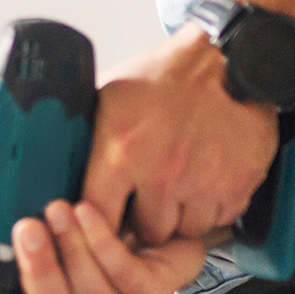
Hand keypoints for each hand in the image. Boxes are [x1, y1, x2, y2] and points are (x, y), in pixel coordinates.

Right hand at [5, 200, 212, 293]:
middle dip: (41, 269)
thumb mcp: (73, 248)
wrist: (170, 235)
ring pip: (94, 293)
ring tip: (57, 211)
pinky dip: (101, 242)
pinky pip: (125, 272)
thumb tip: (16, 238)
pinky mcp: (157, 293)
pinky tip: (87, 213)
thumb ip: (49, 253)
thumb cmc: (116, 244)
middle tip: (29, 230)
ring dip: (71, 248)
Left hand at [81, 25, 279, 246]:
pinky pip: (218, 221)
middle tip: (149, 197)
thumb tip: (59, 157)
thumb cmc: (166, 75)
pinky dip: (211, 208)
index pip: (100, 217)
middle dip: (146, 218)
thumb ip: (88, 135)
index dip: (104, 222)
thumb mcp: (111, 95)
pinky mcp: (235, 187)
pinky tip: (205, 181)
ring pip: (184, 231)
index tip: (108, 216)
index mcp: (122, 152)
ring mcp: (201, 184)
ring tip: (179, 185)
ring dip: (181, 216)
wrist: (226, 60)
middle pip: (146, 232)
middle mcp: (161, 174)